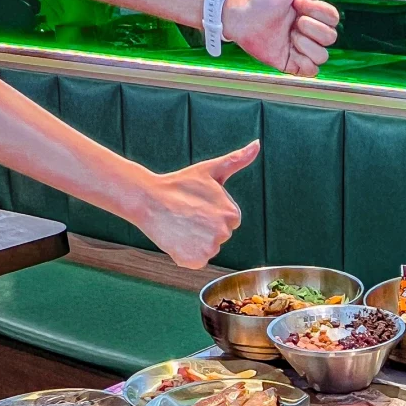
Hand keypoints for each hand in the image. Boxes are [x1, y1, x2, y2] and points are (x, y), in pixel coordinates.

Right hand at [133, 142, 258, 267]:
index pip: (229, 220)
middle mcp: (224, 234)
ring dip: (196, 240)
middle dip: (205, 227)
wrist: (148, 199)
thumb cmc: (180, 184)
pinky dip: (186, 252)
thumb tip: (257, 144)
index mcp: (232, 215)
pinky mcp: (193, 261)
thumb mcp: (211, 170)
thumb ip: (237, 160)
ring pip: (207, 248)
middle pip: (218, 235)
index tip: (198, 204)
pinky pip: (195, 260)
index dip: (212, 212)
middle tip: (187, 214)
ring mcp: (209, 250)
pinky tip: (177, 237)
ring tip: (181, 224)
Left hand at [222, 0, 338, 76]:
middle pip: (331, 38)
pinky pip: (311, 72)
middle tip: (291, 21)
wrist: (242, 14)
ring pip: (323, 56)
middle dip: (310, 28)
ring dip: (305, 45)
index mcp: (312, 13)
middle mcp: (309, 31)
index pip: (333, 19)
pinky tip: (292, 50)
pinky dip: (304, 63)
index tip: (296, 3)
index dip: (316, 12)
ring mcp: (301, 48)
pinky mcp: (291, 63)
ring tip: (287, 36)